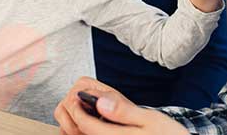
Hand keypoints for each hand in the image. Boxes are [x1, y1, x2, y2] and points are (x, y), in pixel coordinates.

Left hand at [55, 77, 187, 134]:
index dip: (77, 109)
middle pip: (85, 133)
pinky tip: (103, 124)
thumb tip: (99, 101)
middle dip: (79, 117)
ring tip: (88, 110)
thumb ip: (122, 110)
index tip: (77, 95)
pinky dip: (96, 130)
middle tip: (78, 101)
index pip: (85, 125)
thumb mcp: (149, 118)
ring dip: (86, 125)